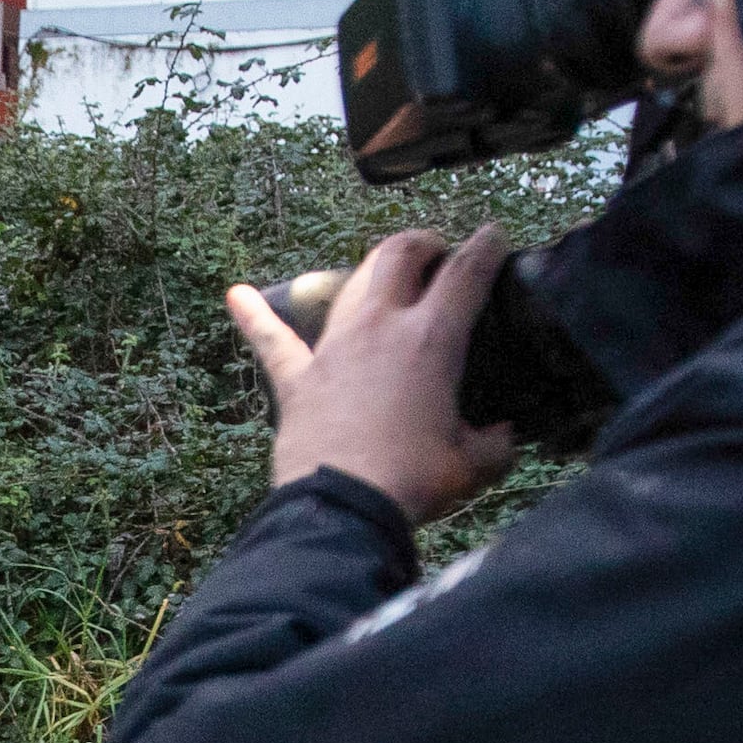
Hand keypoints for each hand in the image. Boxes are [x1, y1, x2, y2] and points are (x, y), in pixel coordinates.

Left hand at [225, 226, 521, 526]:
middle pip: (397, 254)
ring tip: (384, 273)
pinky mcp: (297, 378)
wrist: (342, 507)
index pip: (465, 272)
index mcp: (431, 339)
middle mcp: (380, 327)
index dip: (485, 246)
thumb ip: (497, 443)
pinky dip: (255, 316)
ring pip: (350, 283)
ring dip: (370, 270)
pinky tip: (235, 296)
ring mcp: (333, 347)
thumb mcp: (473, 465)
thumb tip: (506, 435)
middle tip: (436, 253)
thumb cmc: (411, 482)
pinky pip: (272, 339)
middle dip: (420, 242)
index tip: (493, 235)